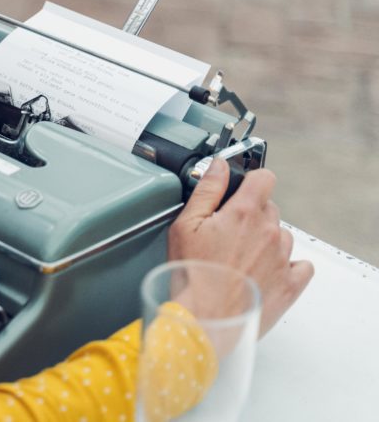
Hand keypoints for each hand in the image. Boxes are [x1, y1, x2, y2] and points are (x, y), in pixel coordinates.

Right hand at [167, 159, 313, 336]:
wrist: (205, 319)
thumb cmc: (192, 274)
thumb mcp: (185, 225)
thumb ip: (206, 190)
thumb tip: (219, 166)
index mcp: (244, 213)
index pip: (264, 178)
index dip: (252, 181)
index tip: (242, 190)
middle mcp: (270, 232)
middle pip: (270, 209)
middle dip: (251, 215)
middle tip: (227, 233)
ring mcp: (283, 259)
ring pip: (282, 236)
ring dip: (267, 240)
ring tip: (242, 257)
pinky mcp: (290, 284)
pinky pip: (301, 265)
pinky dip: (288, 265)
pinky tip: (267, 271)